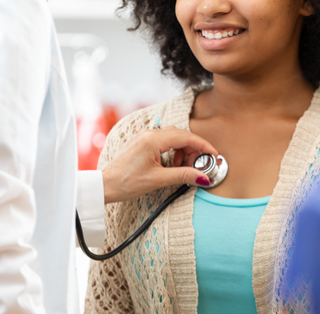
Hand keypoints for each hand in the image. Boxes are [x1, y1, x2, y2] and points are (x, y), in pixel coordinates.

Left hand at [101, 126, 218, 203]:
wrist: (105, 185)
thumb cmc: (126, 182)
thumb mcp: (157, 180)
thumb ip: (182, 176)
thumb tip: (203, 177)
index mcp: (153, 140)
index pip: (186, 137)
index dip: (203, 146)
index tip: (214, 155)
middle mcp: (149, 133)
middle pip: (181, 135)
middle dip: (194, 149)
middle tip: (200, 165)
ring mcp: (144, 136)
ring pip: (173, 137)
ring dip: (183, 150)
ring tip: (184, 167)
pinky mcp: (141, 142)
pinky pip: (163, 141)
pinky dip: (173, 150)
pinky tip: (172, 164)